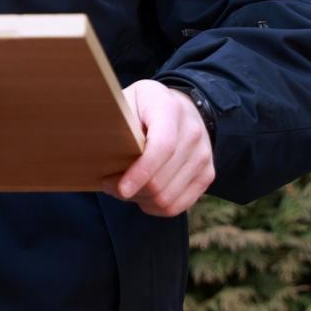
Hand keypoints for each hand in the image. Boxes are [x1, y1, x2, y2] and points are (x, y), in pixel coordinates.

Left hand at [112, 79, 214, 216]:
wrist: (182, 107)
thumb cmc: (143, 107)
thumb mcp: (127, 103)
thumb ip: (117, 125)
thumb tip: (103, 154)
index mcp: (169, 108)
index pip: (162, 147)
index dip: (140, 172)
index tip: (121, 189)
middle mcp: (192, 132)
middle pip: (161, 179)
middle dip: (131, 190)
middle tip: (109, 184)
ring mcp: (203, 155)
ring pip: (167, 198)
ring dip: (140, 200)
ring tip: (124, 188)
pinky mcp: (207, 174)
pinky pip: (178, 206)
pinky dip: (154, 207)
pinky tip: (141, 195)